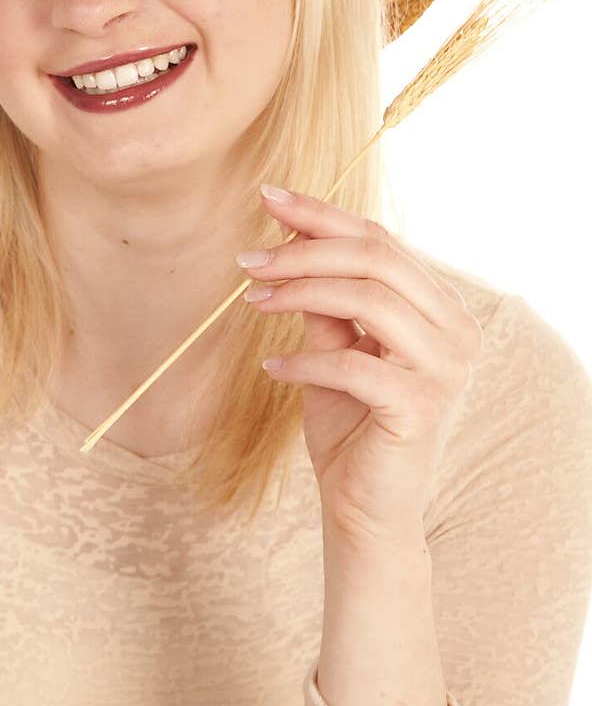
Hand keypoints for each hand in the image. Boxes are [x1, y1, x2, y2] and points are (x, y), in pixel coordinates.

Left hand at [237, 186, 483, 547]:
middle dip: (305, 249)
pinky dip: (302, 361)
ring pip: (369, 298)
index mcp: (441, 308)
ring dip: (299, 293)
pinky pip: (351, 362)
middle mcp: (456, 331)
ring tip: (252, 302)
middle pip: (376, 259)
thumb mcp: (334, 346)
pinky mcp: (420, 406)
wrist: (365, 508)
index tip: (267, 197)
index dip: (322, 214)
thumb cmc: (351, 424)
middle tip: (248, 259)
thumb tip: (289, 232)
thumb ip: (324, 297)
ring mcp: (445, 368)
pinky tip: (270, 368)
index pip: (381, 241)